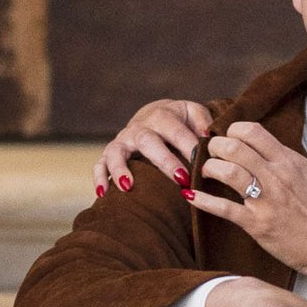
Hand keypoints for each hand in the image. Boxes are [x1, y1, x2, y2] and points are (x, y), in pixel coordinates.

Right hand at [94, 95, 210, 200]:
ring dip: (120, 169)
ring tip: (128, 187)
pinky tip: (102, 194)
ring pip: (117, 152)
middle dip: (164, 161)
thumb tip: (207, 138)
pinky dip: (99, 178)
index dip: (189, 147)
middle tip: (181, 179)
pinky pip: (99, 164)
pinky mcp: (110, 153)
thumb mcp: (194, 112)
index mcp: (163, 116)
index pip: (177, 131)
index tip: (202, 166)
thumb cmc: (180, 119)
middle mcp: (140, 127)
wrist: (154, 114)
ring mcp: (122, 141)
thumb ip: (203, 122)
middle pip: (148, 142)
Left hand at [191, 121, 306, 292]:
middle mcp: (276, 177)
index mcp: (289, 162)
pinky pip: (224, 208)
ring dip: (209, 168)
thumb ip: (291, 159)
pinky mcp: (257, 224)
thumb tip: (272, 149)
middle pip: (234, 147)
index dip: (233, 131)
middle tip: (211, 154)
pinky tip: (191, 195)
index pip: (252, 131)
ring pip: (227, 171)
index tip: (229, 139)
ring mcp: (265, 201)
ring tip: (205, 171)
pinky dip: (203, 200)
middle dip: (215, 146)